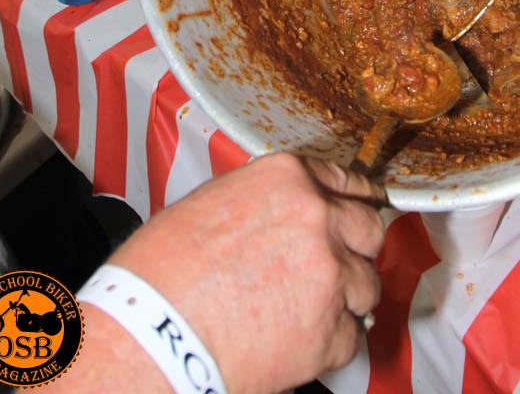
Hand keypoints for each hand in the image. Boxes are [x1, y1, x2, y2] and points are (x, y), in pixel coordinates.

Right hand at [101, 154, 385, 392]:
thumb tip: (286, 212)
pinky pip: (351, 335)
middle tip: (335, 265)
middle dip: (355, 248)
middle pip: (369, 229)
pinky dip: (331, 341)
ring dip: (345, 297)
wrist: (150, 330)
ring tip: (307, 309)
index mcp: (288, 178)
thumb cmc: (163, 270)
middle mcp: (317, 218)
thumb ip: (266, 200)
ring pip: (366, 284)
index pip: (347, 181)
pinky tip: (297, 340)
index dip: (355, 199)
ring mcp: (329, 274)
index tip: (362, 208)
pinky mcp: (330, 331)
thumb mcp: (214, 202)